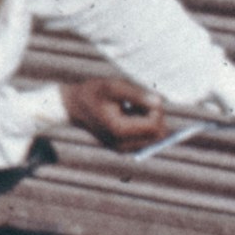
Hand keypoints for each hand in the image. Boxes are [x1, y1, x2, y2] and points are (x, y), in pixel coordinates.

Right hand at [60, 74, 174, 151]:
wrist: (75, 105)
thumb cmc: (94, 92)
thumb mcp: (114, 86)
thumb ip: (137, 94)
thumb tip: (159, 102)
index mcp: (118, 130)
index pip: (154, 126)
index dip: (157, 111)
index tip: (147, 97)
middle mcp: (120, 144)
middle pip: (157, 135)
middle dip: (157, 118)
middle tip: (143, 102)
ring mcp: (121, 149)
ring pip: (154, 139)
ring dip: (151, 122)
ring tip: (135, 108)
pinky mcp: (123, 149)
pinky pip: (146, 140)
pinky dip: (145, 128)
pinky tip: (132, 115)